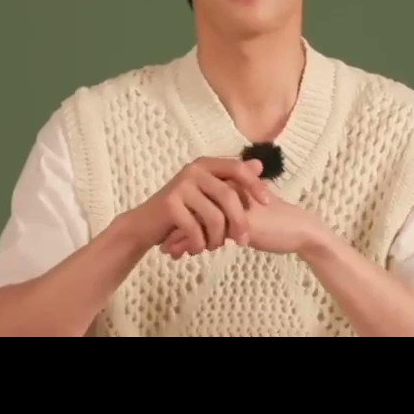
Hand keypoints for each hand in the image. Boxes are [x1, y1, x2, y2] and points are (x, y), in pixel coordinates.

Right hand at [125, 156, 272, 252]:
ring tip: (214, 247)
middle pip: (228, 195)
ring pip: (214, 217)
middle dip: (239, 221)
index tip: (268, 203)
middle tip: (244, 242)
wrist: (145, 225)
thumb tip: (260, 165)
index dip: (255, 185)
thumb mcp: (209, 194)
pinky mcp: (169, 204)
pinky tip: (198, 249)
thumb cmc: (183, 211)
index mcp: (206, 164)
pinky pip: (196, 229)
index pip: (238, 169)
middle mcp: (193, 170)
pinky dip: (200, 243)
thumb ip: (232, 181)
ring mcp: (180, 186)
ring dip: (217, 238)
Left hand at [161, 187, 325, 257]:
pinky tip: (182, 254)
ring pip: (197, 219)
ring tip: (169, 252)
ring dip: (180, 236)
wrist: (300, 230)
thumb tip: (209, 222)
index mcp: (232, 184)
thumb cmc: (276, 222)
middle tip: (164, 244)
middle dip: (176, 226)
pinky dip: (192, 243)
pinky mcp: (239, 221)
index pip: (199, 197)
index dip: (184, 214)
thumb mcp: (248, 213)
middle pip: (193, 207)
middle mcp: (230, 190)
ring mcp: (233, 205)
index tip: (170, 230)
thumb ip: (230, 212)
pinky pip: (208, 232)